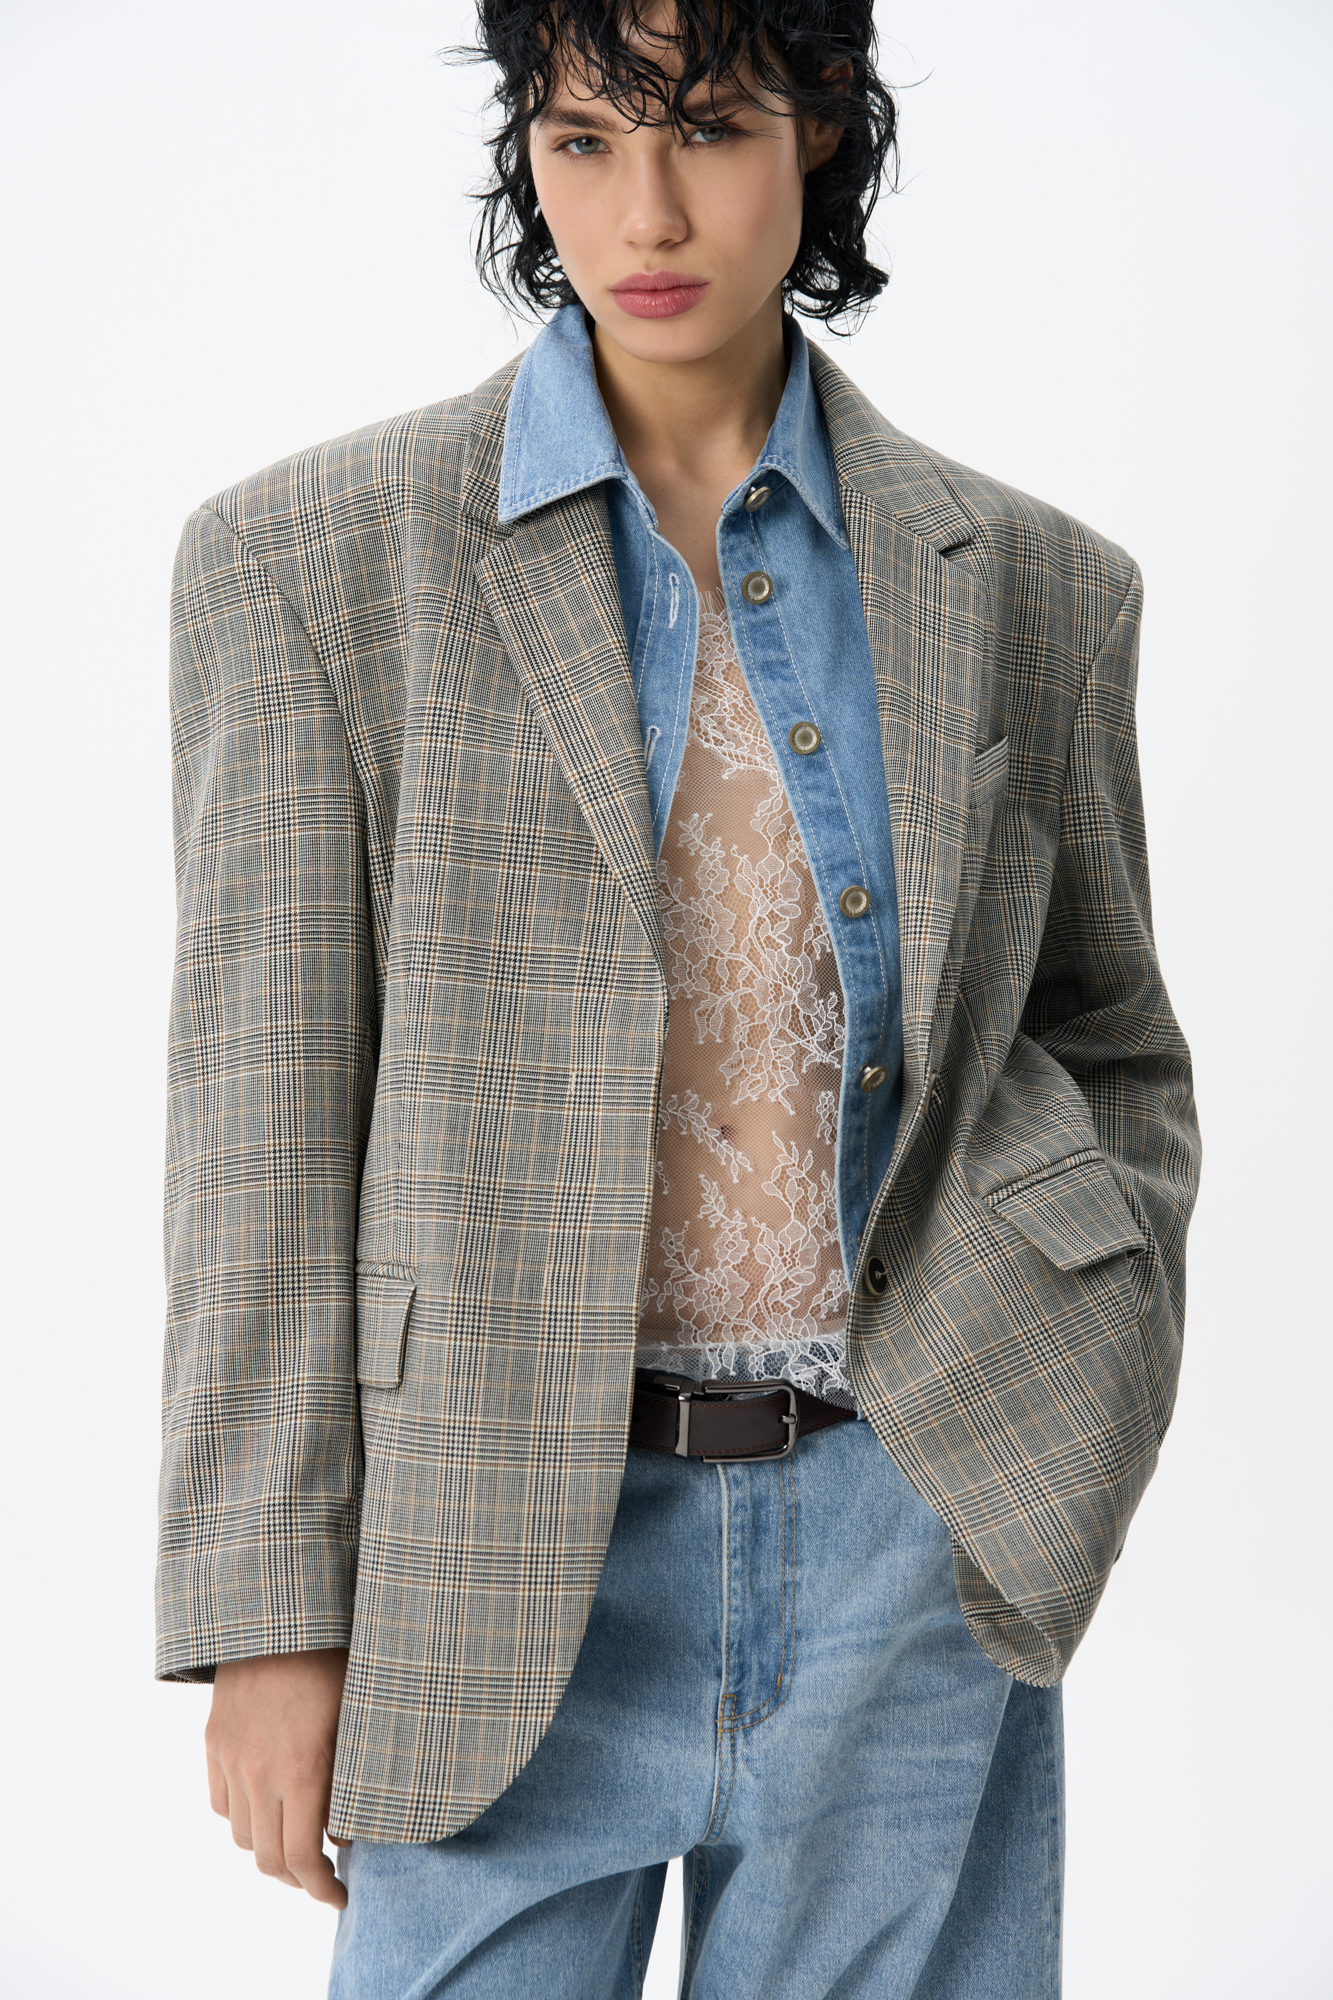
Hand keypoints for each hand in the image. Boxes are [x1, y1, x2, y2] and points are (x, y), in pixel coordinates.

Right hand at [205, 1647, 349, 1908]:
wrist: (279, 1608)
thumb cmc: (335, 1656)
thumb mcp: (360, 1717)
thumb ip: (355, 1780)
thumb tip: (349, 1831)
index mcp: (302, 1768)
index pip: (302, 1858)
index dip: (321, 1888)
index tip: (341, 1895)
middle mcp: (259, 1770)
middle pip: (268, 1858)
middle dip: (298, 1878)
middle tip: (323, 1876)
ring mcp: (230, 1756)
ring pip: (241, 1834)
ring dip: (269, 1848)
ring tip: (297, 1840)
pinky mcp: (214, 1741)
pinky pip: (221, 1802)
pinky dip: (243, 1817)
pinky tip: (268, 1807)